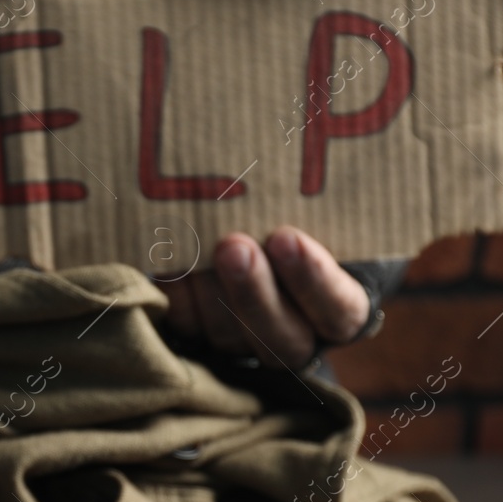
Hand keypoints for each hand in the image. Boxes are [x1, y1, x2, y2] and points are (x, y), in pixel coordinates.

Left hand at [154, 225, 370, 367]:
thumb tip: (302, 155)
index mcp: (340, 309)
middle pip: (282, 337)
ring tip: (191, 250)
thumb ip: (310, 210)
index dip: (314, 279)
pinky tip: (163, 266)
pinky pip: (188, 331)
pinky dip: (175, 298)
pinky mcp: (202, 344)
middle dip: (253, 291)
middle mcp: (296, 337)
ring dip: (208, 294)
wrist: (259, 238)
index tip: (287, 238)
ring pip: (230, 337)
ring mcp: (246, 346)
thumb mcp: (320, 216)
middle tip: (233, 247)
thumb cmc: (303, 223)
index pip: (338, 309)